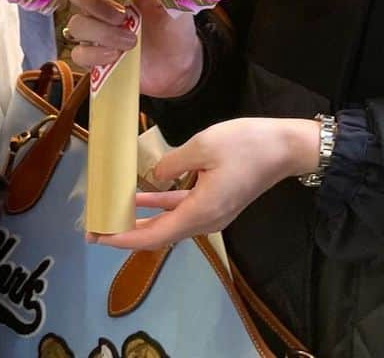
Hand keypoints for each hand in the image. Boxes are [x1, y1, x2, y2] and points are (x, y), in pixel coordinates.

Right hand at [65, 0, 202, 98]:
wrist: (179, 65)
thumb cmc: (174, 30)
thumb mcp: (175, 6)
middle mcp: (103, 11)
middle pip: (79, 1)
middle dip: (99, 9)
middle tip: (124, 19)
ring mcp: (97, 35)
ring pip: (76, 26)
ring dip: (100, 33)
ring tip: (129, 43)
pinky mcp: (94, 60)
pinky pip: (79, 55)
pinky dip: (94, 55)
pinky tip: (114, 57)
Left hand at [90, 117, 320, 249]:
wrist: (286, 147)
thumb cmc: (247, 144)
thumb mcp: (203, 145)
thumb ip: (172, 163)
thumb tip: (155, 176)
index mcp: (201, 211)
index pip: (154, 236)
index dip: (123, 239)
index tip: (97, 236)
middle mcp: (206, 221)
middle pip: (160, 236)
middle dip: (127, 233)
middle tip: (96, 229)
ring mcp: (214, 214)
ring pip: (170, 224)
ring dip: (143, 220)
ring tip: (114, 213)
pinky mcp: (219, 202)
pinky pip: (183, 211)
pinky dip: (162, 207)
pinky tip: (146, 196)